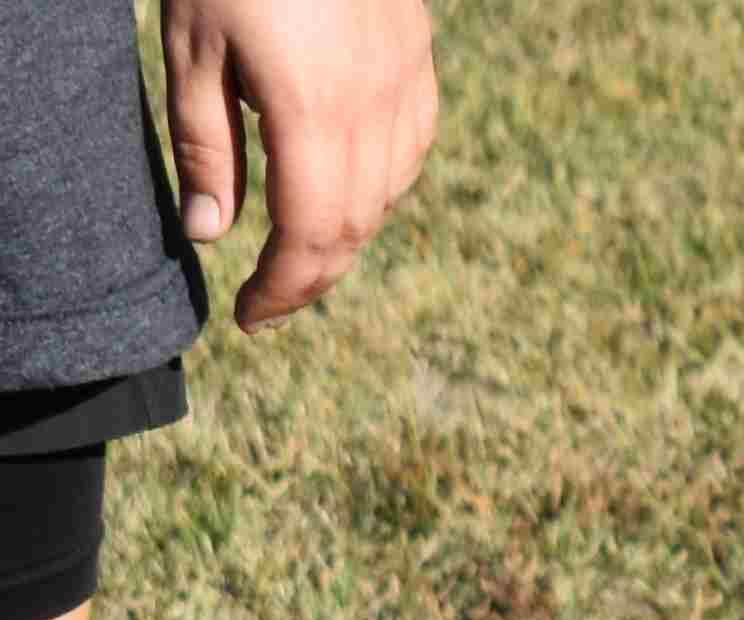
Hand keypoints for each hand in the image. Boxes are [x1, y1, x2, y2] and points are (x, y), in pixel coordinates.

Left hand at [161, 0, 438, 332]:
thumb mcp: (191, 43)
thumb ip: (203, 143)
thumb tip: (210, 235)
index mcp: (312, 111)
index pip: (310, 236)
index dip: (285, 289)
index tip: (253, 317)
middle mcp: (373, 109)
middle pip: (354, 227)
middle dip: (312, 273)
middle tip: (272, 297)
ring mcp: (407, 83)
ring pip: (387, 194)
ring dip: (345, 229)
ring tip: (300, 239)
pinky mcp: (419, 59)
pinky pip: (410, 147)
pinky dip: (378, 182)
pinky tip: (344, 177)